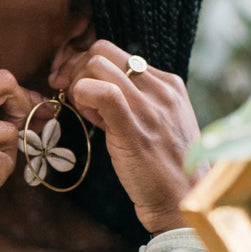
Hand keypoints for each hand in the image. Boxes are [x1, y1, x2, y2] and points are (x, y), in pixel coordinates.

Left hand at [50, 41, 200, 234]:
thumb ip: (132, 104)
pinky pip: (101, 91)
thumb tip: (97, 92)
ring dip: (77, 85)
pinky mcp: (135, 126)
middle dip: (75, 69)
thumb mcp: (156, 126)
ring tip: (83, 112)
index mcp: (168, 84)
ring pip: (97, 65)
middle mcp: (161, 88)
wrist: (184, 200)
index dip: (87, 67)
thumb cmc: (165, 169)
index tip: (74, 87)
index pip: (117, 53)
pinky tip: (86, 118)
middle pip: (103, 50)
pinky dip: (81, 96)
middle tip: (66, 94)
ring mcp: (150, 105)